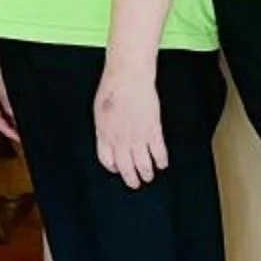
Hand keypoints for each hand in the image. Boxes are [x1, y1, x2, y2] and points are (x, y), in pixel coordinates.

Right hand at [0, 38, 17, 143]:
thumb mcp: (0, 77)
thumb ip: (7, 98)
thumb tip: (15, 117)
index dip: (8, 130)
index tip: (21, 140)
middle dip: (10, 123)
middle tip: (26, 133)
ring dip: (10, 112)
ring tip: (24, 120)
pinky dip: (7, 100)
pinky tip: (16, 100)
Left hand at [94, 64, 167, 188]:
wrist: (128, 77)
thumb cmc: (112, 90)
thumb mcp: (99, 111)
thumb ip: (104, 129)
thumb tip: (108, 142)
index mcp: (104, 134)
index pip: (107, 160)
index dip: (113, 168)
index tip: (118, 169)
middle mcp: (120, 139)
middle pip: (126, 168)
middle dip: (131, 179)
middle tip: (136, 183)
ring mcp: (137, 137)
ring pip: (144, 165)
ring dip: (147, 173)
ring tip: (149, 175)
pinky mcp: (153, 131)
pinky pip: (159, 154)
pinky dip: (161, 161)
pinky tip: (162, 163)